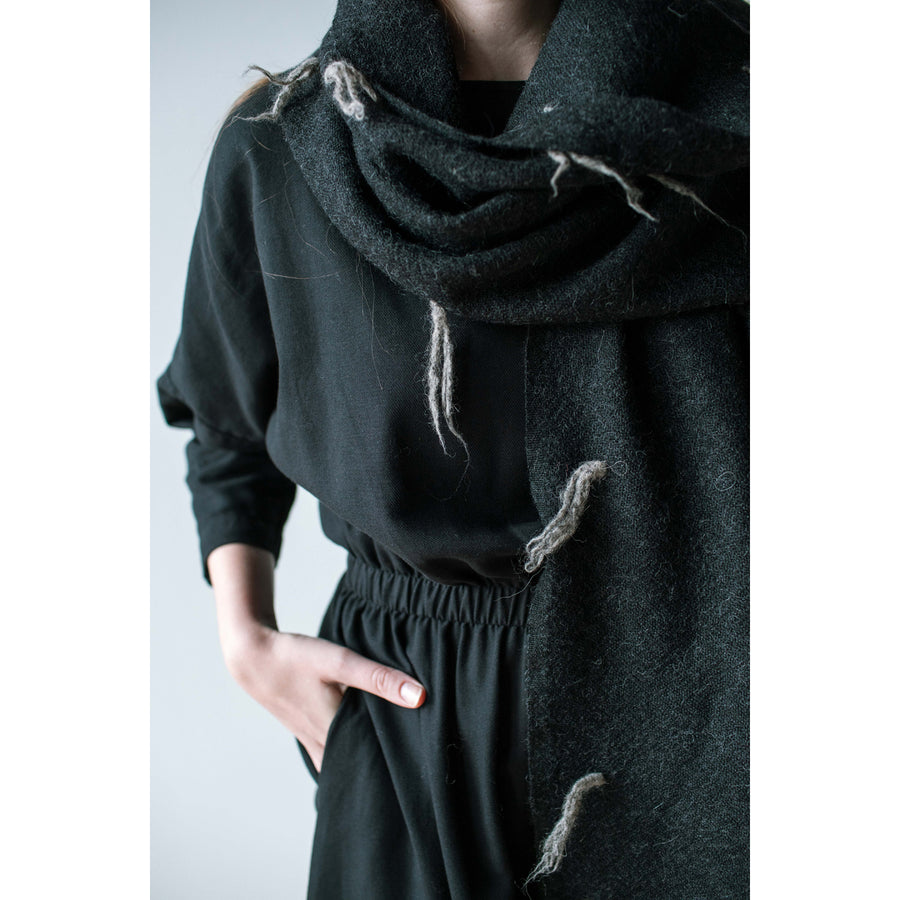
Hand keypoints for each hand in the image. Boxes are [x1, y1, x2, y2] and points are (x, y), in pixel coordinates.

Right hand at [223, 623, 426, 772]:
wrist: (252, 656)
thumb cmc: (295, 658)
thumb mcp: (339, 662)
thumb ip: (379, 678)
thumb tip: (420, 697)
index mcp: (334, 733)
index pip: (375, 763)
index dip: (399, 766)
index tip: (426, 769)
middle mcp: (323, 744)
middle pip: (360, 766)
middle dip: (384, 770)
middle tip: (417, 770)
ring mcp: (311, 739)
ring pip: (344, 762)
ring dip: (364, 761)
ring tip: (392, 762)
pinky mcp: (305, 728)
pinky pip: (331, 751)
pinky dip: (348, 750)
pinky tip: (361, 741)